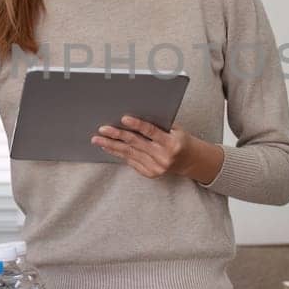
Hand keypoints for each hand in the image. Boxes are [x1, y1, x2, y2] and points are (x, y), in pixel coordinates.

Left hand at [92, 115, 224, 183]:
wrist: (190, 161)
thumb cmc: (181, 140)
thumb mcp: (175, 129)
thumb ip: (158, 124)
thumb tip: (134, 115)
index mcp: (171, 143)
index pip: (151, 132)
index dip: (137, 125)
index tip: (123, 118)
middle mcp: (163, 157)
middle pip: (136, 143)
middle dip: (117, 135)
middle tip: (102, 129)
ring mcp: (156, 167)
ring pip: (129, 154)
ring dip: (112, 146)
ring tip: (98, 140)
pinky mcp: (150, 173)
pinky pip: (131, 161)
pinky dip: (119, 153)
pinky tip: (109, 147)